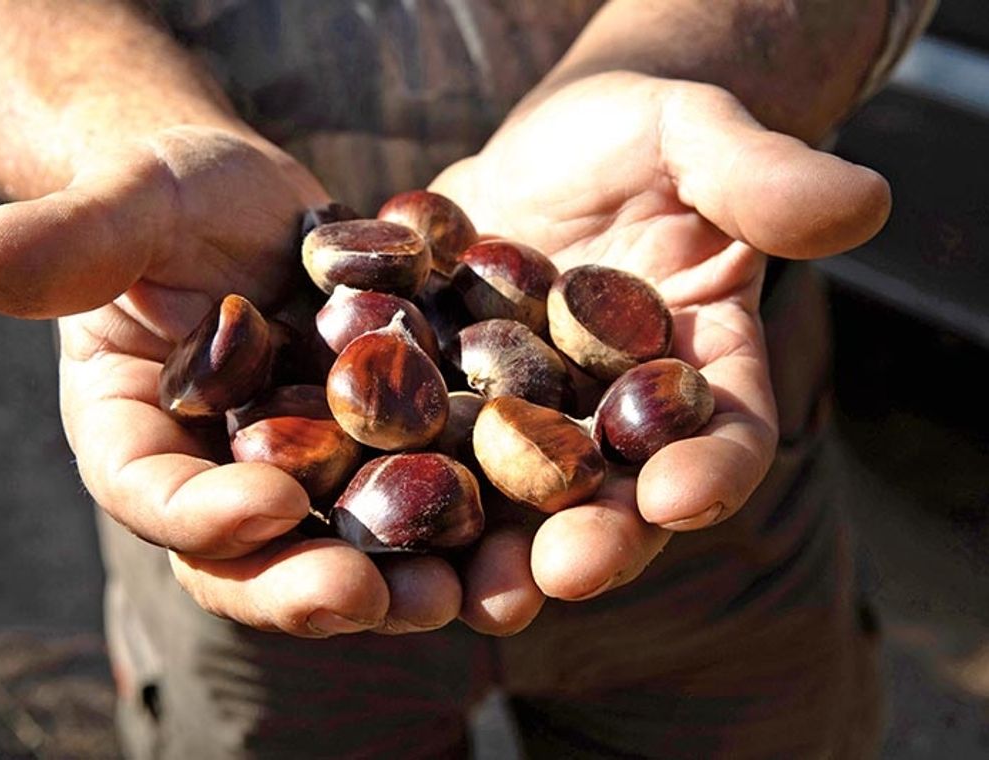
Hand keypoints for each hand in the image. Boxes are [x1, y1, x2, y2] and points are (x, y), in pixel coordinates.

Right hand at [0, 126, 463, 635]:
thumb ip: (67, 240)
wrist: (262, 196)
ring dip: (402, 579)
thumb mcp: (130, 203)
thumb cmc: (175, 192)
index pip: (154, 495)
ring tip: (459, 595)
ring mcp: (310, 473)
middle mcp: (224, 477)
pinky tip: (521, 530)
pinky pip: (426, 494)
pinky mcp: (387, 451)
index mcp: (142, 438)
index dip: (200, 515)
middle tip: (368, 599)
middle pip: (258, 554)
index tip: (258, 508)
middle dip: (307, 583)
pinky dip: (469, 518)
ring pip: (349, 544)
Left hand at [430, 71, 890, 632]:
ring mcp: (529, 421)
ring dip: (495, 550)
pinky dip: (404, 482)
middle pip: (616, 497)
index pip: (726, 439)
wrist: (545, 141)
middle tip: (562, 573)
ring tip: (466, 589)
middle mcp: (616, 420)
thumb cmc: (641, 131)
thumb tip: (863, 202)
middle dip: (594, 539)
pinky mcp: (451, 402)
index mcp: (699, 374)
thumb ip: (761, 178)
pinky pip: (426, 450)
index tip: (682, 497)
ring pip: (517, 502)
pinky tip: (368, 504)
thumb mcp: (696, 135)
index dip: (712, 473)